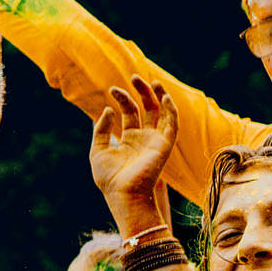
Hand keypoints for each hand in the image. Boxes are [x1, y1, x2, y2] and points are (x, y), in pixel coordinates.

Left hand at [89, 75, 177, 232]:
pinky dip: (171, 110)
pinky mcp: (165, 145)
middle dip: (143, 92)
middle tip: (135, 77)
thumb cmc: (109, 177)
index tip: (112, 90)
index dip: (122, 98)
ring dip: (159, 96)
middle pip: (148, 108)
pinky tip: (163, 97)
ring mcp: (156, 140)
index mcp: (129, 139)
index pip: (130, 112)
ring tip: (152, 81)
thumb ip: (101, 129)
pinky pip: (173, 124)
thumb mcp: (98, 150)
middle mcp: (145, 138)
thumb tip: (107, 110)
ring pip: (163, 113)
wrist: (122, 193)